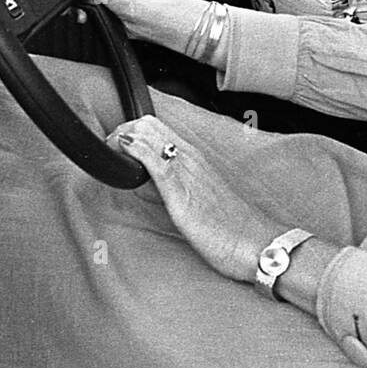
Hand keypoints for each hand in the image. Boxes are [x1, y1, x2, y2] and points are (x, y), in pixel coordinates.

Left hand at [109, 116, 282, 281]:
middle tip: (109, 151)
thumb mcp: (203, 200)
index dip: (131, 131)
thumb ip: (181, 187)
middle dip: (122, 130)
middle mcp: (192, 157)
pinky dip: (135, 151)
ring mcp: (187, 171)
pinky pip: (155, 161)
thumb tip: (155, 183)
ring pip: (150, 134)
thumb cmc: (234, 228)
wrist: (258, 243)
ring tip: (110, 152)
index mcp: (196, 158)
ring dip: (122, 137)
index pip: (157, 127)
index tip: (116, 147)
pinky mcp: (182, 192)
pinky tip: (123, 153)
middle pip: (149, 124)